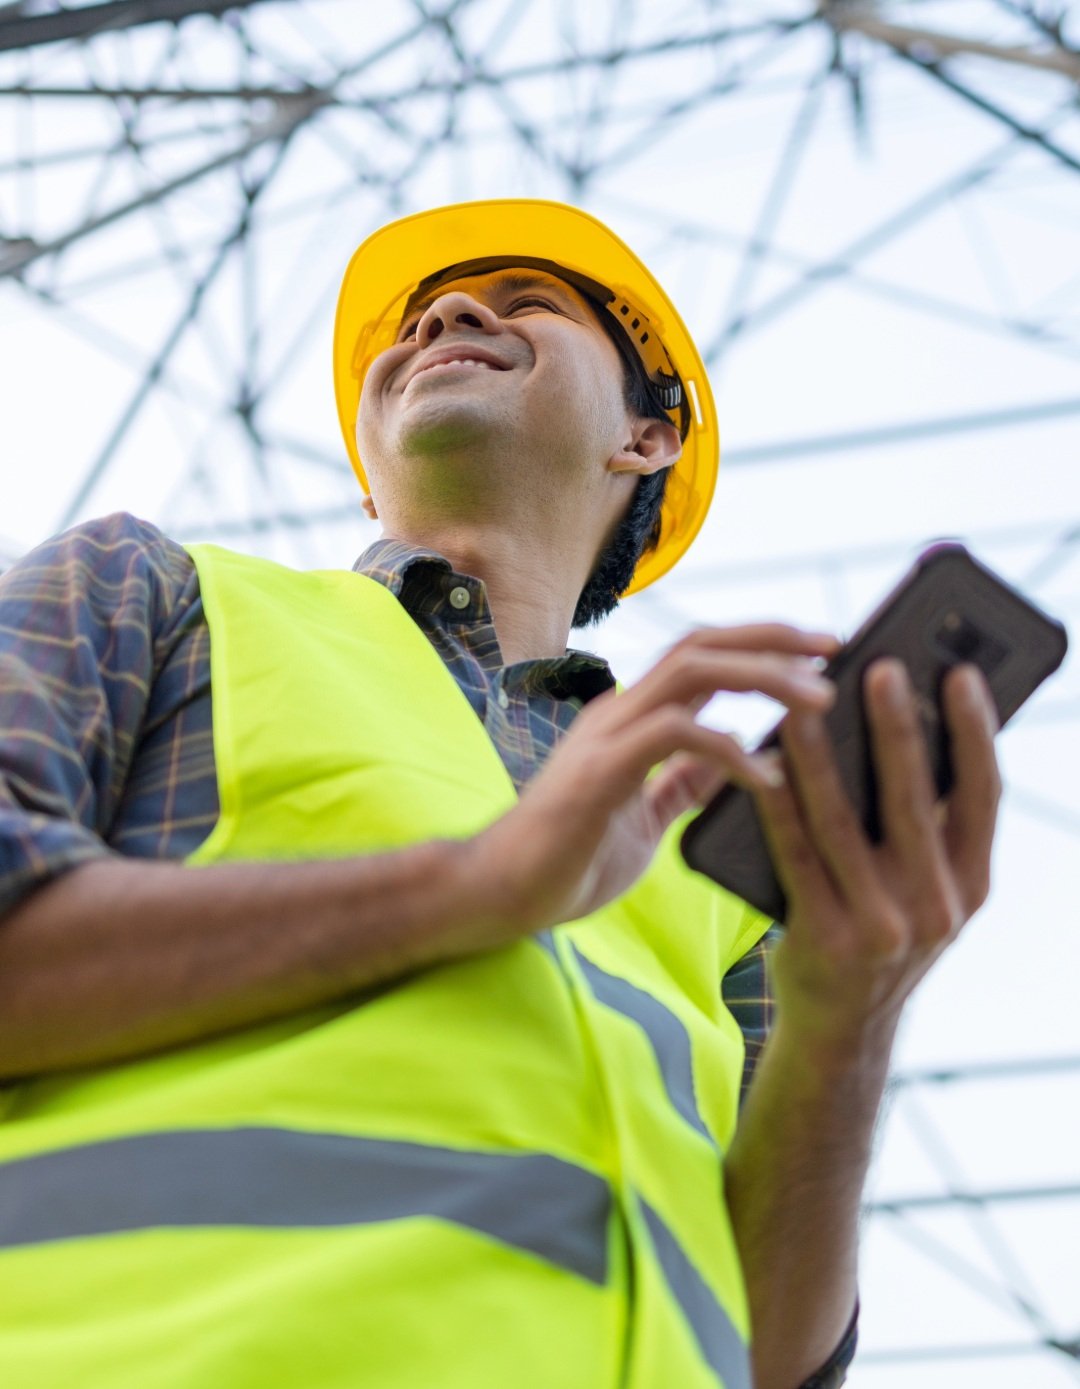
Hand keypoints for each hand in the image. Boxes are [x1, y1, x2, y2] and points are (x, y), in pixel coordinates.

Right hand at [466, 625, 837, 938]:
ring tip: (819, 701)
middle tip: (835, 647)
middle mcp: (620, 711)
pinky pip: (674, 735)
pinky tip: (768, 779)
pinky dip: (729, 749)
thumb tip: (734, 761)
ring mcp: (607, 735)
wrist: (499, 895)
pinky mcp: (600, 770)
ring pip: (692, 671)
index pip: (702, 656)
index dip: (762, 645)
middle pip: (702, 643)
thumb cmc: (566, 860)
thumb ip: (681, 784)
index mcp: (632, 719)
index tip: (821, 655)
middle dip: (773, 638)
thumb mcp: (644, 817)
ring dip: (762, 678)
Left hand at [754, 658, 1000, 1049]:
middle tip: (880, 669)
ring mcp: (881, 928)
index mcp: (971, 885)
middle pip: (915, 801)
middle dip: (897, 730)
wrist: (840, 1028)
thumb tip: (902, 725)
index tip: (961, 675)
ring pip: (845, 823)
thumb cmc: (880, 931)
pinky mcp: (824, 939)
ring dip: (822, 758)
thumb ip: (925, 827)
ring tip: (803, 706)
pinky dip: (778, 806)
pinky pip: (795, 856)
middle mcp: (936, 907)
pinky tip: (762, 766)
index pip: (985, 796)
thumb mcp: (925, 889)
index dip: (976, 733)